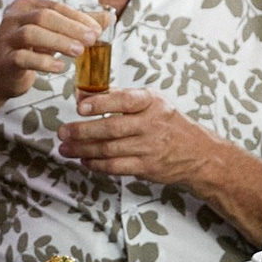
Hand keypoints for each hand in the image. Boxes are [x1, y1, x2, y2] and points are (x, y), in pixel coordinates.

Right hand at [0, 0, 104, 109]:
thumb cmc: (28, 49)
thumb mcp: (53, 34)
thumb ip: (78, 25)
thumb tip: (109, 18)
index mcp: (25, 6)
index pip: (55, 6)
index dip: (78, 17)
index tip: (97, 30)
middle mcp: (13, 18)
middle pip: (44, 16)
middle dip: (71, 28)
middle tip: (92, 40)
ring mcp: (5, 39)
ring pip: (31, 33)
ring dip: (59, 42)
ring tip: (79, 52)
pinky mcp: (3, 61)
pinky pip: (22, 58)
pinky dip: (44, 62)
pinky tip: (60, 67)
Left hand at [57, 85, 208, 187]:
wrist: (198, 153)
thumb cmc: (169, 123)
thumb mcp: (152, 102)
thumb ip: (120, 97)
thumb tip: (84, 94)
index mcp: (151, 103)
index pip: (125, 99)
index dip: (101, 102)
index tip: (80, 106)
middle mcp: (151, 124)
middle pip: (111, 128)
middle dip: (82, 131)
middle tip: (63, 132)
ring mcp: (149, 147)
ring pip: (109, 149)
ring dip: (83, 149)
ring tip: (66, 147)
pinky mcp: (147, 166)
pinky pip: (116, 166)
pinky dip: (96, 164)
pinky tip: (84, 159)